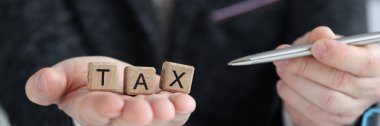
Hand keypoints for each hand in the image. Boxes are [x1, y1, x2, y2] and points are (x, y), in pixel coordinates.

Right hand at [25, 56, 195, 125]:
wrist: (113, 80)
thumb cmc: (86, 79)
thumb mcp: (63, 77)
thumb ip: (49, 84)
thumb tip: (41, 80)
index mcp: (89, 109)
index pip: (93, 113)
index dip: (103, 108)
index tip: (113, 103)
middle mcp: (117, 117)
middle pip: (126, 120)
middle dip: (135, 115)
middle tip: (144, 111)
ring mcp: (142, 113)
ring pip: (153, 119)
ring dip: (162, 113)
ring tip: (168, 107)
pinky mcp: (161, 106)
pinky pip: (173, 111)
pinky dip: (180, 106)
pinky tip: (186, 101)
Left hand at [274, 26, 379, 125]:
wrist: (328, 81)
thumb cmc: (331, 57)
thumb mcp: (327, 41)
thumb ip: (321, 36)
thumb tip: (319, 35)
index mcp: (375, 65)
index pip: (364, 63)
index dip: (339, 54)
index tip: (316, 47)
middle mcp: (369, 90)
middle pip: (340, 81)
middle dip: (307, 68)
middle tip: (285, 58)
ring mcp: (352, 109)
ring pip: (325, 99)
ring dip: (296, 82)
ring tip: (281, 69)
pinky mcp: (333, 121)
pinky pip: (312, 113)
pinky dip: (292, 97)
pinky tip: (284, 84)